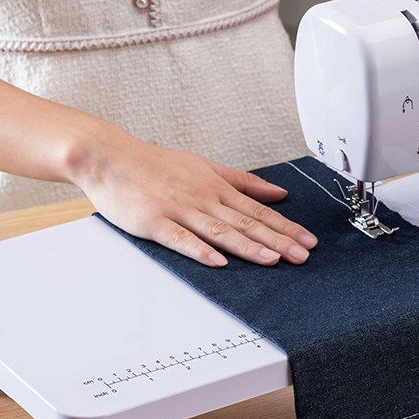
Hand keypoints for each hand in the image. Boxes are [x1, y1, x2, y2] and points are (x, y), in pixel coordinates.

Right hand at [78, 134, 317, 267]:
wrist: (109, 156)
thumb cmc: (154, 164)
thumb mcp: (205, 166)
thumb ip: (243, 181)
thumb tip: (277, 192)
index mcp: (215, 187)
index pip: (258, 210)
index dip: (285, 227)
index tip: (308, 240)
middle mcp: (202, 198)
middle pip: (245, 222)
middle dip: (277, 240)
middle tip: (303, 256)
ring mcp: (178, 210)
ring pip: (219, 231)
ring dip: (248, 246)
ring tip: (272, 260)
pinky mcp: (154, 221)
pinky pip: (180, 238)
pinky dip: (199, 249)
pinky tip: (217, 261)